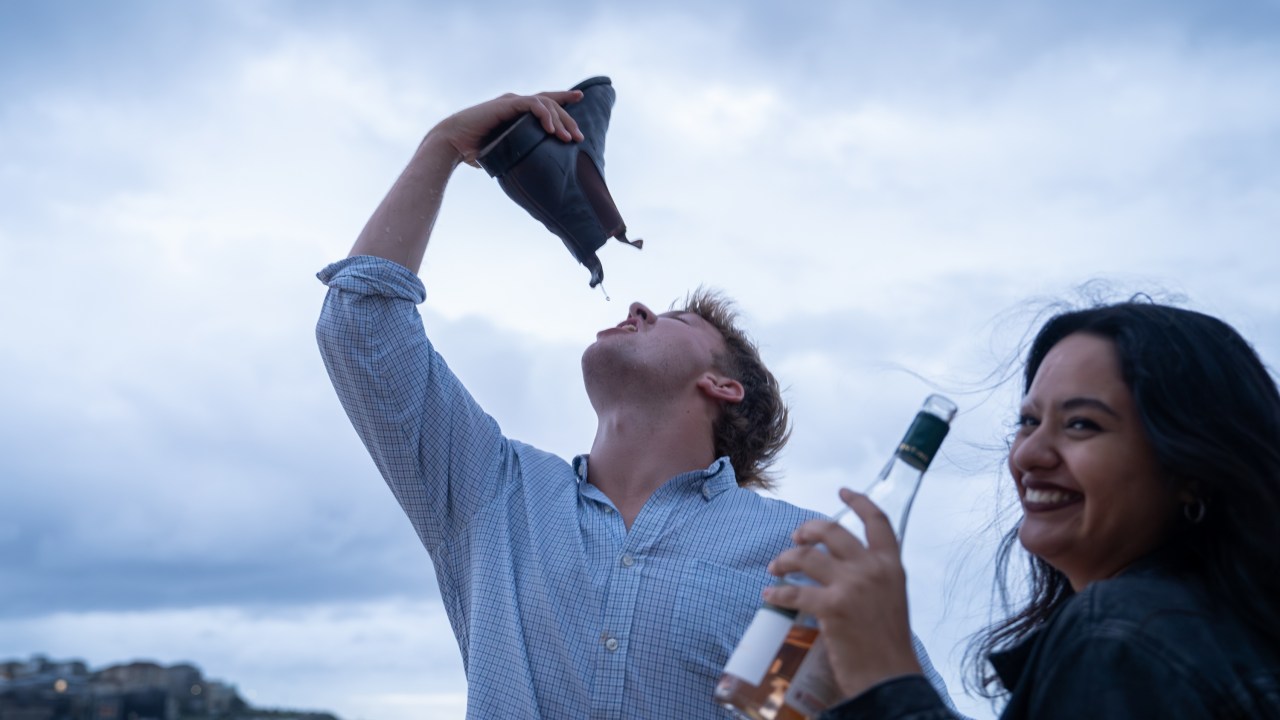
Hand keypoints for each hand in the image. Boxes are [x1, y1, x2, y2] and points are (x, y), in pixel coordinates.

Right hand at [429, 89, 584, 166]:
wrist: (452, 144)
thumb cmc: (473, 151)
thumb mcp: (503, 153)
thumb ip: (516, 156)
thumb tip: (527, 174)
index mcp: (516, 112)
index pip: (544, 103)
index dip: (563, 99)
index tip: (580, 97)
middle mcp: (515, 103)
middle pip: (550, 103)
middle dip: (568, 118)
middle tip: (579, 136)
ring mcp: (511, 102)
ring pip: (545, 103)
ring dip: (560, 119)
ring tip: (567, 138)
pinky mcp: (506, 104)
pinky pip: (533, 105)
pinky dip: (545, 115)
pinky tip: (551, 130)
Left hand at [762, 488, 921, 699]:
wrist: (890, 677)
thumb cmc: (888, 645)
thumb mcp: (891, 599)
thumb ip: (873, 578)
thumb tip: (843, 568)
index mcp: (891, 565)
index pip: (878, 521)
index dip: (859, 501)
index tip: (843, 490)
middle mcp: (873, 568)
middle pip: (832, 530)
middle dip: (808, 530)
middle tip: (795, 539)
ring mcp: (852, 585)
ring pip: (807, 556)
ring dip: (785, 560)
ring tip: (776, 569)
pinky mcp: (832, 606)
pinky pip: (795, 591)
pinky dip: (778, 592)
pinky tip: (769, 595)